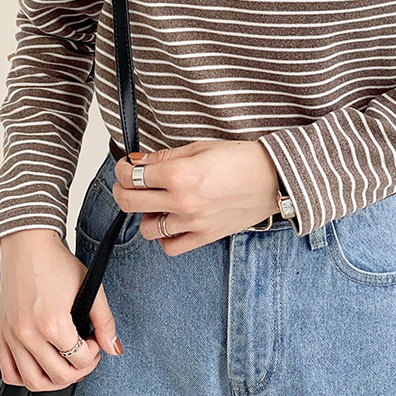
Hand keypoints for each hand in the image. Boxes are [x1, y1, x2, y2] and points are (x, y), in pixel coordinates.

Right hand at [0, 228, 122, 391]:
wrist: (27, 246)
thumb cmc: (55, 263)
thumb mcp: (89, 287)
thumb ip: (104, 320)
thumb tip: (113, 347)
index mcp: (52, 322)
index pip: (80, 359)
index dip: (95, 354)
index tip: (95, 342)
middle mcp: (27, 333)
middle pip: (58, 376)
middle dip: (79, 370)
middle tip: (86, 356)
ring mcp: (11, 336)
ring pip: (32, 382)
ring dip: (54, 381)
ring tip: (66, 366)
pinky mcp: (0, 335)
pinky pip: (9, 373)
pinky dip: (25, 378)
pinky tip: (41, 366)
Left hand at [110, 140, 279, 255]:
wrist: (274, 178)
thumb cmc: (242, 160)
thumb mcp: (200, 147)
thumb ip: (165, 157)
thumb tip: (139, 161)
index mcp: (180, 174)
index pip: (133, 176)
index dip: (123, 169)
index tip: (126, 166)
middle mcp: (182, 201)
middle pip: (130, 202)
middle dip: (122, 190)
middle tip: (128, 183)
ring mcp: (193, 223)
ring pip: (147, 229)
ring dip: (146, 215)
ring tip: (156, 204)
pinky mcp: (205, 237)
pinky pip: (170, 247)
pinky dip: (165, 237)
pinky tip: (171, 223)